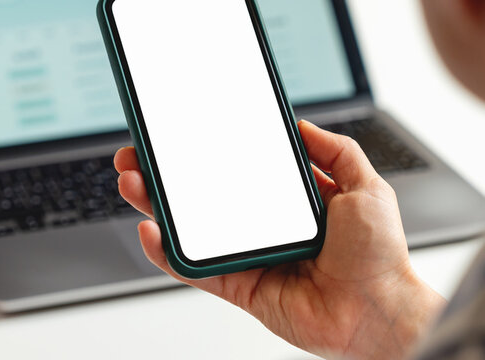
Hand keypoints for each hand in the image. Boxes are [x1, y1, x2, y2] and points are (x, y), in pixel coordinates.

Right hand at [115, 120, 445, 358]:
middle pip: (199, 198)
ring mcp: (245, 256)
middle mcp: (260, 228)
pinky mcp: (237, 287)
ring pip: (189, 231)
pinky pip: (195, 270)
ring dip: (154, 207)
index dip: (201, 153)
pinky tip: (152, 230)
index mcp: (284, 202)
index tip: (177, 134)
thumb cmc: (379, 256)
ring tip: (133, 184)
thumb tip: (301, 124)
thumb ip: (336, 151)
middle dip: (162, 177)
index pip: (231, 171)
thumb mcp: (365, 185)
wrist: (379, 311)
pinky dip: (167, 254)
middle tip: (136, 158)